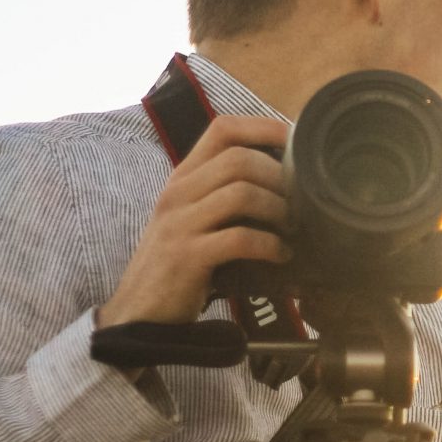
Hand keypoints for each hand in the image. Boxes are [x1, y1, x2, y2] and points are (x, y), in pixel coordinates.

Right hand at [97, 115, 291, 327]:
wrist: (140, 313)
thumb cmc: (178, 265)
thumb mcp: (196, 218)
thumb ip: (225, 194)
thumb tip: (286, 182)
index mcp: (183, 177)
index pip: (222, 129)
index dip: (264, 128)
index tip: (297, 142)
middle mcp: (179, 193)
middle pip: (239, 159)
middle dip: (280, 178)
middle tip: (301, 202)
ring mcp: (180, 223)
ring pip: (242, 193)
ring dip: (279, 210)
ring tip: (293, 228)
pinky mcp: (188, 257)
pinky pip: (240, 238)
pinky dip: (270, 246)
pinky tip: (282, 256)